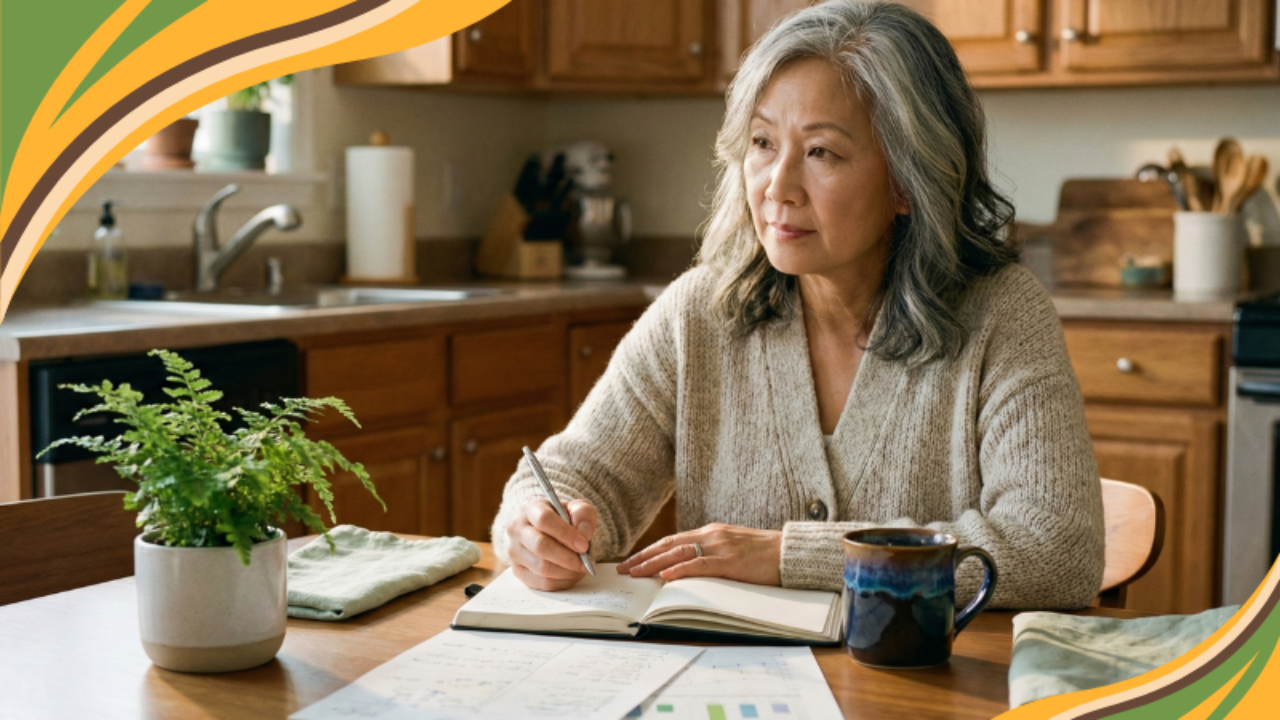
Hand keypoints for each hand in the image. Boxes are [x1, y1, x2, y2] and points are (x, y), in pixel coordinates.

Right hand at [505, 498, 597, 590]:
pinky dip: (562, 582)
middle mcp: (517, 530)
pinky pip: (542, 583)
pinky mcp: (518, 571)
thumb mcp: (576, 508)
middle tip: (585, 562)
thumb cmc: (563, 519)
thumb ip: (583, 514)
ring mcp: (515, 552)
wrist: (548, 531)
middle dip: (568, 558)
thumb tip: (584, 533)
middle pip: (540, 547)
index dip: (566, 534)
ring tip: (581, 568)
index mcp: (530, 509)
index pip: (544, 520)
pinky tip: (572, 575)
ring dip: (567, 572)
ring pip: (542, 568)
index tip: (584, 545)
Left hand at [616, 523, 781, 585]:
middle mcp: (712, 535)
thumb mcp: (733, 550)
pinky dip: (680, 569)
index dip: (650, 551)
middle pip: (669, 544)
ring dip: (654, 563)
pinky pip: (700, 564)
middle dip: (644, 557)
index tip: (633, 561)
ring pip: (679, 552)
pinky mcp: (731, 561)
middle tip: (624, 569)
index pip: (673, 540)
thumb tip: (690, 568)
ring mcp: (721, 546)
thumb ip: (712, 554)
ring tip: (636, 572)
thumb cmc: (765, 555)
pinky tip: (666, 575)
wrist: (791, 552)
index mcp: (711, 533)